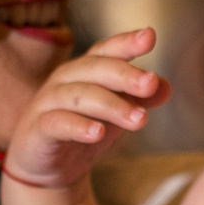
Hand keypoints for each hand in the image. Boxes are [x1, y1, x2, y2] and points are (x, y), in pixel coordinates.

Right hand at [2, 25, 169, 187]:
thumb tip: (166, 87)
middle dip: (125, 75)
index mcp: (86, 70)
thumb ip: (138, 100)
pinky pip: (57, 123)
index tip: (150, 37)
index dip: (125, 43)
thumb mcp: (116, 115)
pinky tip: (97, 133)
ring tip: (139, 120)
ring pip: (79, 96)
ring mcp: (48, 102)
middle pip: (95, 69)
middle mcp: (66, 79)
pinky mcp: (37, 129)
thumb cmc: (84, 130)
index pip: (106, 50)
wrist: (47, 167)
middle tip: (151, 84)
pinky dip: (78, 126)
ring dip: (111, 106)